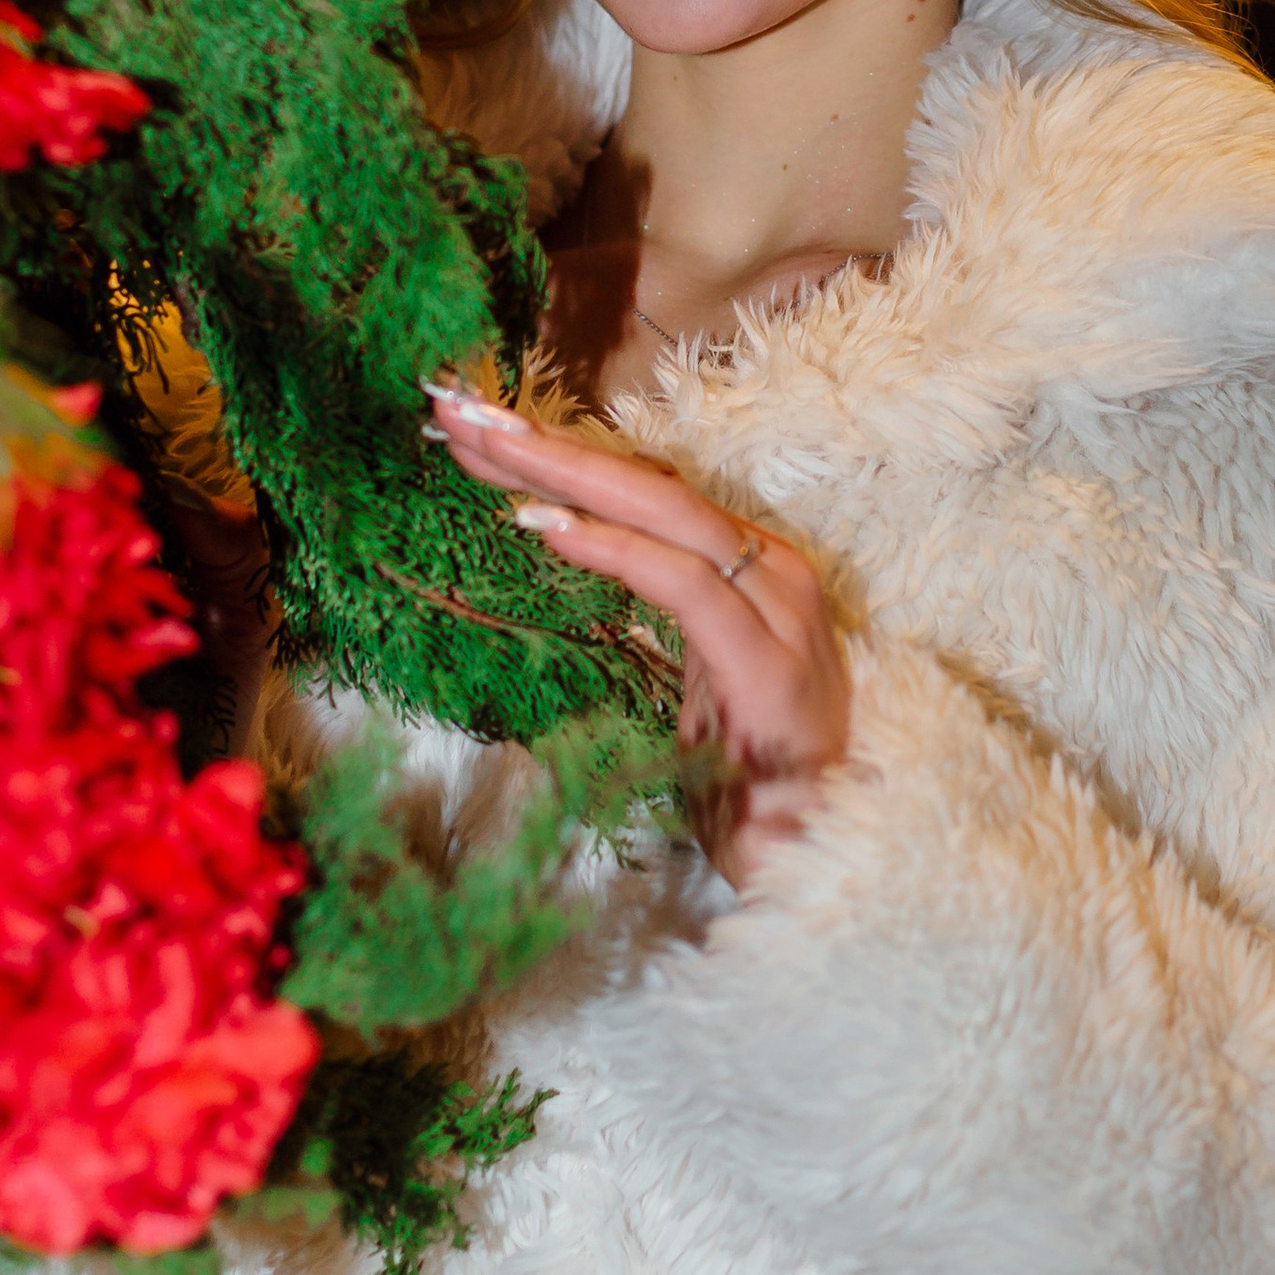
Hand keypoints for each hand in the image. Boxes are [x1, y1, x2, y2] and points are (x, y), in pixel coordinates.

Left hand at [425, 390, 849, 890]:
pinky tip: (545, 526)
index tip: (477, 430)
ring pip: (662, 511)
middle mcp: (770, 572)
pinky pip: (681, 585)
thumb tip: (585, 556)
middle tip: (455, 409)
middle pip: (645, 483)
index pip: (644, 490)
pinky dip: (613, 549)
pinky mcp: (768, 662)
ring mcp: (777, 610)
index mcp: (750, 571)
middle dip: (545, 444)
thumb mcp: (694, 685)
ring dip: (565, 473)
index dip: (559, 456)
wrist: (819, 865)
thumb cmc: (747, 786)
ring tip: (485, 445)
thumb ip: (659, 618)